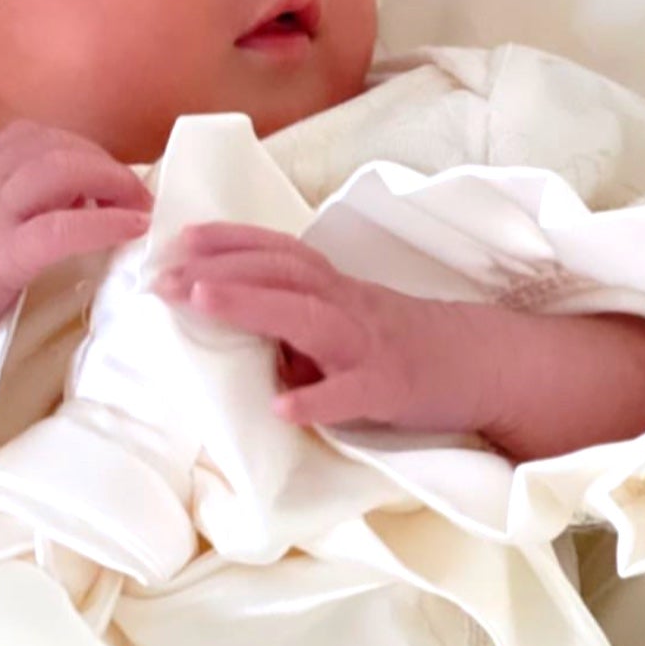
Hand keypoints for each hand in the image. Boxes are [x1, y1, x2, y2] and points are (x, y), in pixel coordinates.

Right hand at [0, 120, 153, 369]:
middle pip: (56, 147)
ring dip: (112, 182)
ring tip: (139, 209)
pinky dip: (103, 222)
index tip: (106, 175)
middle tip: (137, 194)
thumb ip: (9, 207)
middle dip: (105, 163)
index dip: (80, 148)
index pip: (34, 136)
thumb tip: (70, 202)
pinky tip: (131, 229)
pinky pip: (59, 228)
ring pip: (59, 171)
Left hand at [154, 223, 498, 433]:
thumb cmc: (399, 341)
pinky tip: (281, 408)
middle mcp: (346, 304)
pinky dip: (318, 399)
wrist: (484, 363)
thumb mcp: (341, 317)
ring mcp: (369, 345)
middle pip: (280, 273)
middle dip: (217, 269)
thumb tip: (222, 319)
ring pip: (308, 317)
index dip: (226, 240)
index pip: (274, 250)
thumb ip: (289, 314)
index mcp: (332, 286)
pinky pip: (352, 395)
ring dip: (251, 305)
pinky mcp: (392, 390)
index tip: (175, 237)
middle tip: (161, 276)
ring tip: (201, 301)